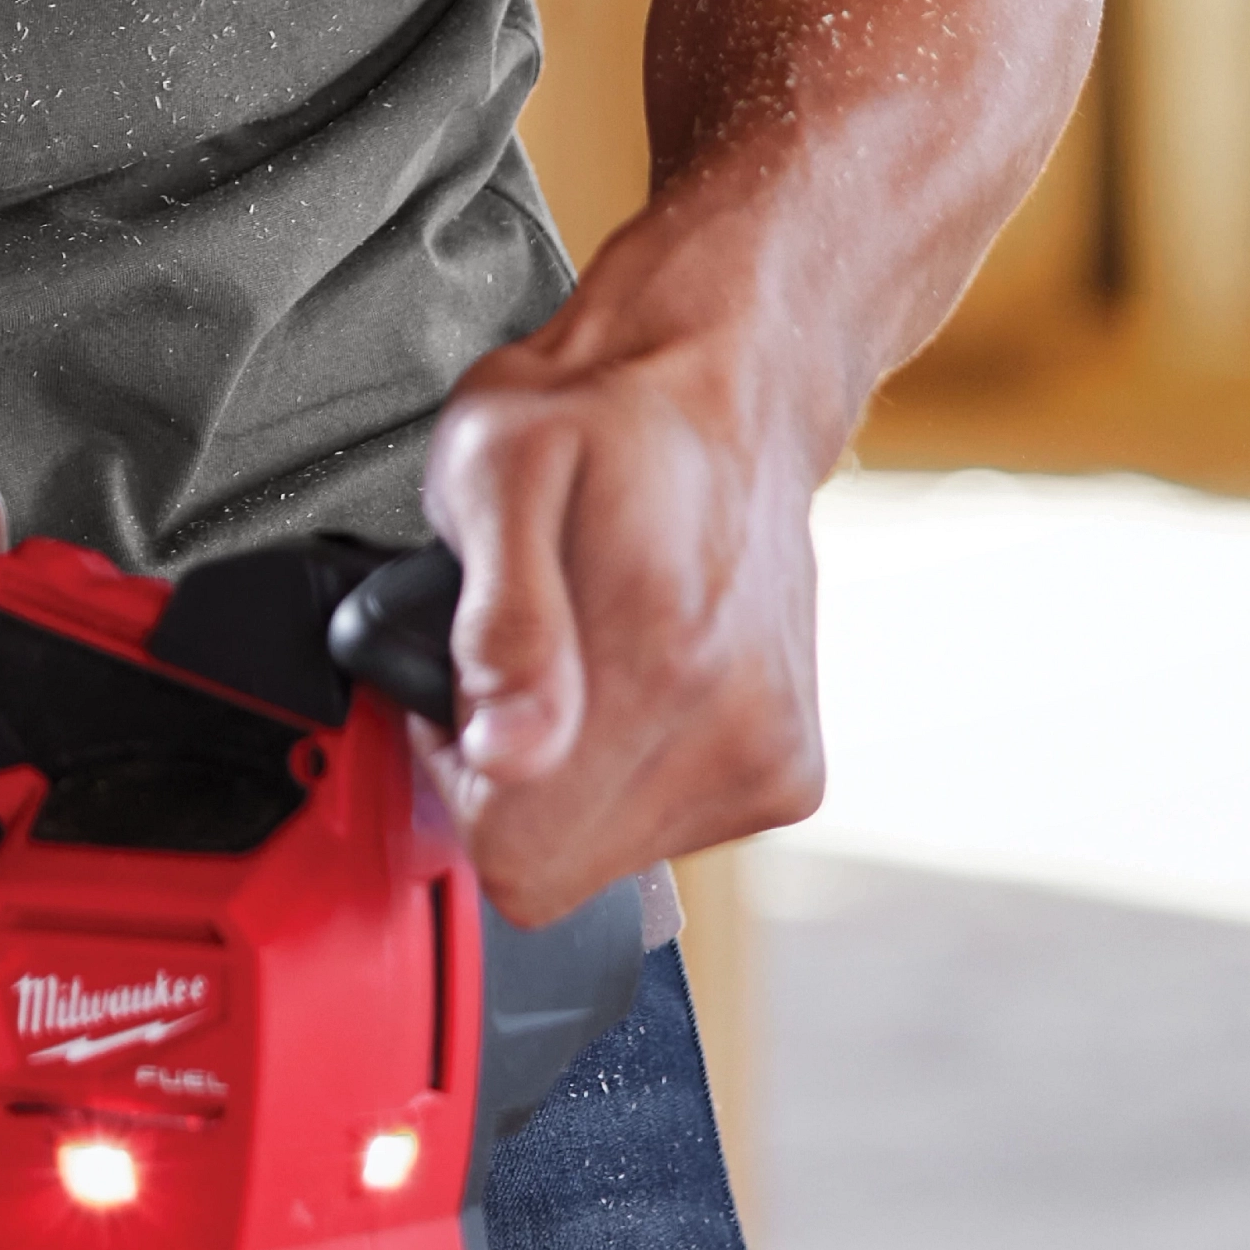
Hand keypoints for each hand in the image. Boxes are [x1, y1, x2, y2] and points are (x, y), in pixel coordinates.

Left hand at [415, 307, 826, 925]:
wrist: (727, 385)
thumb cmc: (598, 413)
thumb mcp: (493, 465)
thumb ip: (496, 618)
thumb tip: (504, 753)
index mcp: (654, 659)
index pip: (509, 850)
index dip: (459, 770)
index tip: (466, 682)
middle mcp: (730, 729)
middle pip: (557, 865)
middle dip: (512, 776)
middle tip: (519, 655)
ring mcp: (769, 759)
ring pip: (610, 854)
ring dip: (571, 770)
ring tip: (580, 648)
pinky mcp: (789, 773)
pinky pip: (670, 829)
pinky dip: (630, 765)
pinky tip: (635, 670)